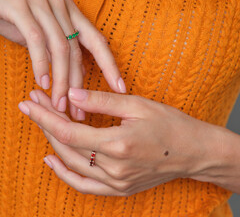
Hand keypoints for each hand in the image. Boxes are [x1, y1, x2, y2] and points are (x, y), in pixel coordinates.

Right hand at [0, 0, 125, 118]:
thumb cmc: (19, 16)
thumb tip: (77, 75)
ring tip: (59, 104)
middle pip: (77, 51)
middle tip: (78, 111)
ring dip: (61, 81)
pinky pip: (36, 41)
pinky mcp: (20, 7)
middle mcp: (62, 7)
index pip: (98, 42)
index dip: (111, 67)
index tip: (120, 89)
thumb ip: (62, 51)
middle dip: (79, 85)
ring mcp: (42, 4)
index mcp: (72, 13)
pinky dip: (42, 65)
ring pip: (60, 49)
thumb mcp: (46, 34)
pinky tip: (43, 83)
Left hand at [18, 89, 211, 195]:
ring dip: (52, 142)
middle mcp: (114, 167)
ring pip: (71, 163)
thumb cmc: (170, 125)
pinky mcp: (119, 189)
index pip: (68, 130)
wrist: (193, 151)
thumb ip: (103, 101)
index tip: (29, 101)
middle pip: (66, 145)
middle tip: (33, 104)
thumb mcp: (137, 106)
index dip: (45, 115)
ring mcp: (116, 182)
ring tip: (42, 122)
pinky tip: (51, 159)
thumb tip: (71, 95)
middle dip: (45, 123)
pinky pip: (84, 185)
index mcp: (118, 144)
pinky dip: (64, 173)